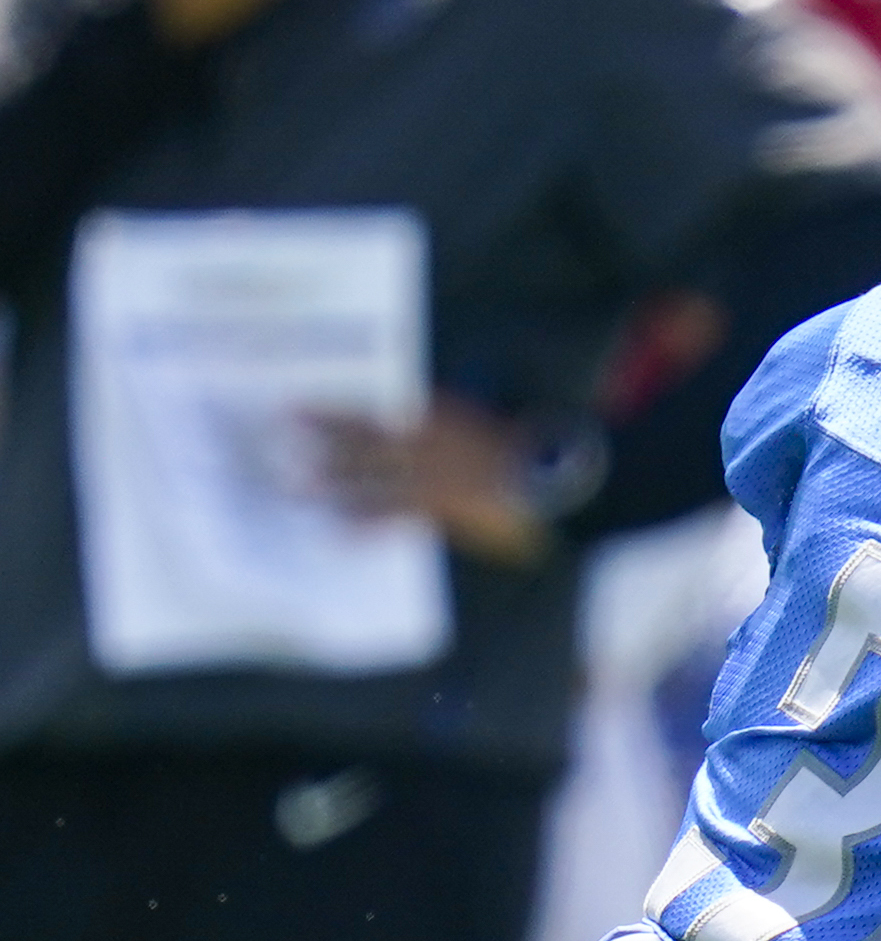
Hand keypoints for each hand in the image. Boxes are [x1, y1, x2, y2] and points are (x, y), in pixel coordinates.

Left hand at [311, 394, 548, 565]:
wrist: (543, 477)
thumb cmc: (510, 448)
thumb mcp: (470, 424)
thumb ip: (435, 420)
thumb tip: (399, 419)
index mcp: (432, 419)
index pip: (368, 411)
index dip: (328, 411)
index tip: (292, 408)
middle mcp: (422, 444)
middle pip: (360, 440)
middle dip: (321, 440)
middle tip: (277, 442)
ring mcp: (428, 476)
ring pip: (368, 476)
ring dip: (330, 482)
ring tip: (293, 488)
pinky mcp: (437, 506)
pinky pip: (391, 516)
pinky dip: (363, 524)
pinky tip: (337, 531)